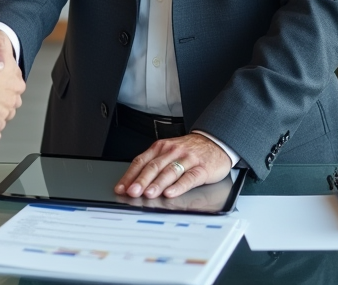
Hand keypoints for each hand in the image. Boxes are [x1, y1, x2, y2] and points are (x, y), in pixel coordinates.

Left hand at [114, 133, 230, 198]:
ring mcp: (187, 159)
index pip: (141, 161)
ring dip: (157, 184)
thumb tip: (133, 183)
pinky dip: (178, 186)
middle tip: (132, 192)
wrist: (216, 142)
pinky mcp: (201, 169)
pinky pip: (189, 178)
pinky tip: (170, 193)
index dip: (130, 175)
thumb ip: (153, 164)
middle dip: (141, 181)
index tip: (121, 188)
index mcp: (161, 148)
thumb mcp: (169, 152)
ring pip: (169, 172)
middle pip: (153, 167)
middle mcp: (172, 152)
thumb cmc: (189, 151)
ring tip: (148, 194)